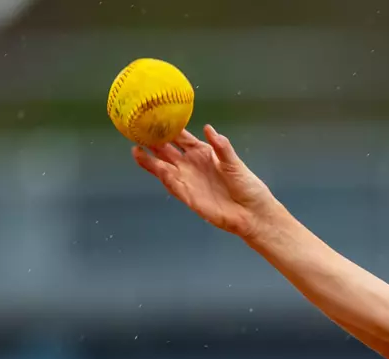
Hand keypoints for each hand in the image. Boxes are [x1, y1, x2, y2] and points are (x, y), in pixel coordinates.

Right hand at [132, 125, 281, 239]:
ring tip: (135, 149)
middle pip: (166, 150)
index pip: (180, 136)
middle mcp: (191, 164)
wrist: (252, 213)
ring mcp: (188, 180)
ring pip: (163, 167)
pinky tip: (153, 167)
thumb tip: (208, 128)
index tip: (153, 114)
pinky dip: (162, 176)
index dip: (167, 126)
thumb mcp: (234, 163)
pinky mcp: (188, 196)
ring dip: (150, 160)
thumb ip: (221, 147)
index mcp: (202, 152)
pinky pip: (172, 184)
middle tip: (137, 129)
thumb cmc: (247, 186)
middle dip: (152, 140)